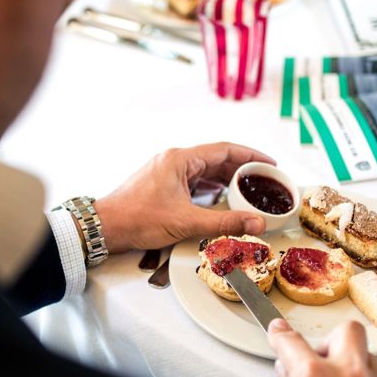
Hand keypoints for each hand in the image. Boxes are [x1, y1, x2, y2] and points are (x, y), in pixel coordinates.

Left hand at [93, 142, 275, 252]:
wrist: (106, 227)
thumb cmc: (137, 219)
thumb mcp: (186, 222)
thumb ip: (224, 223)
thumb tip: (255, 223)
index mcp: (180, 159)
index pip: (224, 149)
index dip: (250, 155)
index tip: (269, 163)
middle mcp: (174, 160)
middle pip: (216, 158)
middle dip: (242, 169)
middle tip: (264, 180)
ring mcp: (167, 171)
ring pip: (204, 170)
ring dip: (226, 179)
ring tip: (248, 190)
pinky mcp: (162, 184)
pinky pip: (193, 180)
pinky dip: (211, 187)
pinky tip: (221, 199)